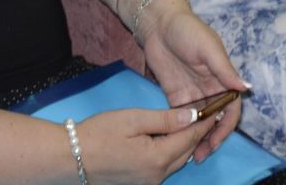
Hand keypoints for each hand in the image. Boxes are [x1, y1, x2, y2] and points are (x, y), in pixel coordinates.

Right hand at [75, 106, 210, 183]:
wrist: (69, 157)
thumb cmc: (99, 134)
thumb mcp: (134, 119)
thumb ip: (165, 119)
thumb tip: (193, 115)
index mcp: (157, 159)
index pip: (190, 138)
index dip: (204, 122)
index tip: (216, 107)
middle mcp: (156, 176)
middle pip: (186, 152)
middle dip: (197, 133)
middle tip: (206, 113)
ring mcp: (148, 183)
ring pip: (176, 161)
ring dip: (184, 143)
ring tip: (189, 123)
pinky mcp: (140, 183)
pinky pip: (163, 167)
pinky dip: (170, 152)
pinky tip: (167, 138)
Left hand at [139, 8, 248, 163]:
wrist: (159, 24)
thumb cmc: (188, 30)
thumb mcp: (208, 48)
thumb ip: (225, 70)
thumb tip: (247, 88)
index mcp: (222, 78)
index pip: (230, 108)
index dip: (226, 126)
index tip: (216, 140)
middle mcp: (210, 89)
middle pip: (216, 120)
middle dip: (212, 138)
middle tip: (202, 155)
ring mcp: (193, 94)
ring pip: (200, 123)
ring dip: (198, 139)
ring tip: (191, 156)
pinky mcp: (176, 96)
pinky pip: (182, 118)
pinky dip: (183, 132)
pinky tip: (178, 144)